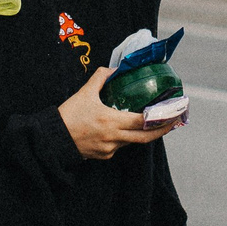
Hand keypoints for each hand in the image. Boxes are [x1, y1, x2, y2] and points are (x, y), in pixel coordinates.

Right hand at [56, 64, 176, 160]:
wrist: (52, 139)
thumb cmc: (68, 116)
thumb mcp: (84, 93)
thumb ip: (100, 78)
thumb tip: (113, 69)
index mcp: (111, 121)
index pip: (142, 121)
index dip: (160, 118)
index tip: (173, 112)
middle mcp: (114, 138)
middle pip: (145, 137)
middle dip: (162, 129)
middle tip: (174, 121)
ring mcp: (109, 149)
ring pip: (131, 141)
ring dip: (140, 132)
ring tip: (148, 121)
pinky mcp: (103, 156)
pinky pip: (119, 146)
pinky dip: (124, 137)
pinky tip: (121, 128)